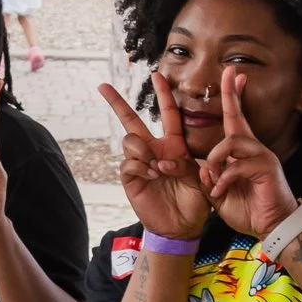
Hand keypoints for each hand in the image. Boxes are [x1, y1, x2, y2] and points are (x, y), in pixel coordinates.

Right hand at [99, 74, 209, 238]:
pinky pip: (128, 163)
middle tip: (103, 86)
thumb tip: (163, 161)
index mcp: (173, 146)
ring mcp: (140, 163)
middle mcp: (153, 150)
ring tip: (157, 169)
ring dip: (143, 151)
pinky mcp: (130, 178)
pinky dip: (140, 167)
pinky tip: (151, 176)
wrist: (182, 226)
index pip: (168, 114)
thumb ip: (185, 164)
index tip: (156, 75)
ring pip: (130, 141)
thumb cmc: (194, 201)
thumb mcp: (199, 178)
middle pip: (130, 121)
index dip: (163, 95)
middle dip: (116, 102)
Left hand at [195, 74, 298, 238]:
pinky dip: (223, 180)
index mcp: (242, 152)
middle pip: (238, 116)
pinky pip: (236, 166)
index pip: (235, 119)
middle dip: (231, 94)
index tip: (232, 74)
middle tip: (230, 71)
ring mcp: (262, 156)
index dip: (232, 97)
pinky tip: (220, 192)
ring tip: (212, 179)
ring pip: (231, 141)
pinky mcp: (266, 168)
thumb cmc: (249, 210)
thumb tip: (203, 166)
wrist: (272, 227)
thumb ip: (210, 179)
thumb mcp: (220, 194)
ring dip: (215, 160)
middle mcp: (254, 148)